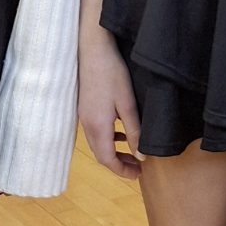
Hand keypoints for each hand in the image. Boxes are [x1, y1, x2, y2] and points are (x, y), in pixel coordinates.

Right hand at [79, 30, 142, 179]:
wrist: (92, 49)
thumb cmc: (112, 73)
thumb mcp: (128, 104)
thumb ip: (134, 131)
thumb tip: (141, 156)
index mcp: (98, 127)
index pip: (107, 160)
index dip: (122, 171)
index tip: (138, 176)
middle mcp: (88, 125)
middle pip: (101, 155)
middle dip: (118, 164)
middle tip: (138, 168)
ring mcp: (84, 116)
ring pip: (98, 144)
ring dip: (113, 152)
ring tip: (132, 153)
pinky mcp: (85, 107)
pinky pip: (96, 132)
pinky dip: (109, 139)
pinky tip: (120, 133)